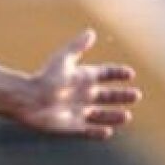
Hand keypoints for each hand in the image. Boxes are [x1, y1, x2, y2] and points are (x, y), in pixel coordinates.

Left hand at [15, 29, 139, 139]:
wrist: (28, 100)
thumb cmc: (45, 78)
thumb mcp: (63, 60)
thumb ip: (77, 47)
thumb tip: (90, 32)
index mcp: (82, 77)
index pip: (104, 74)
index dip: (117, 73)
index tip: (130, 73)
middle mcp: (82, 94)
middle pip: (107, 95)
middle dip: (121, 96)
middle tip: (136, 95)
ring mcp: (77, 111)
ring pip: (101, 115)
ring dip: (113, 116)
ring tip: (127, 116)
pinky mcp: (71, 126)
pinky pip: (88, 131)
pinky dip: (98, 133)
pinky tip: (108, 132)